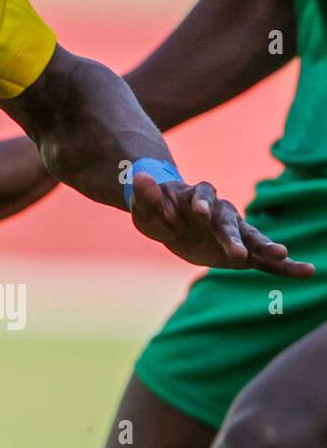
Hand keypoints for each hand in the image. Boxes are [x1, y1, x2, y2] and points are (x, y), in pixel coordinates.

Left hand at [130, 174, 312, 277]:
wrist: (170, 221)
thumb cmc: (156, 210)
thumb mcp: (144, 206)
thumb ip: (145, 195)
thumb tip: (139, 176)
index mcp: (196, 197)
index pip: (202, 196)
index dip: (202, 202)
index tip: (199, 211)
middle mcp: (221, 211)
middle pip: (229, 222)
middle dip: (233, 236)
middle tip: (238, 252)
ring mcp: (235, 231)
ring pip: (252, 238)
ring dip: (265, 246)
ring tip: (282, 254)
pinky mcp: (243, 251)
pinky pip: (265, 260)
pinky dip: (284, 266)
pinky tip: (307, 271)